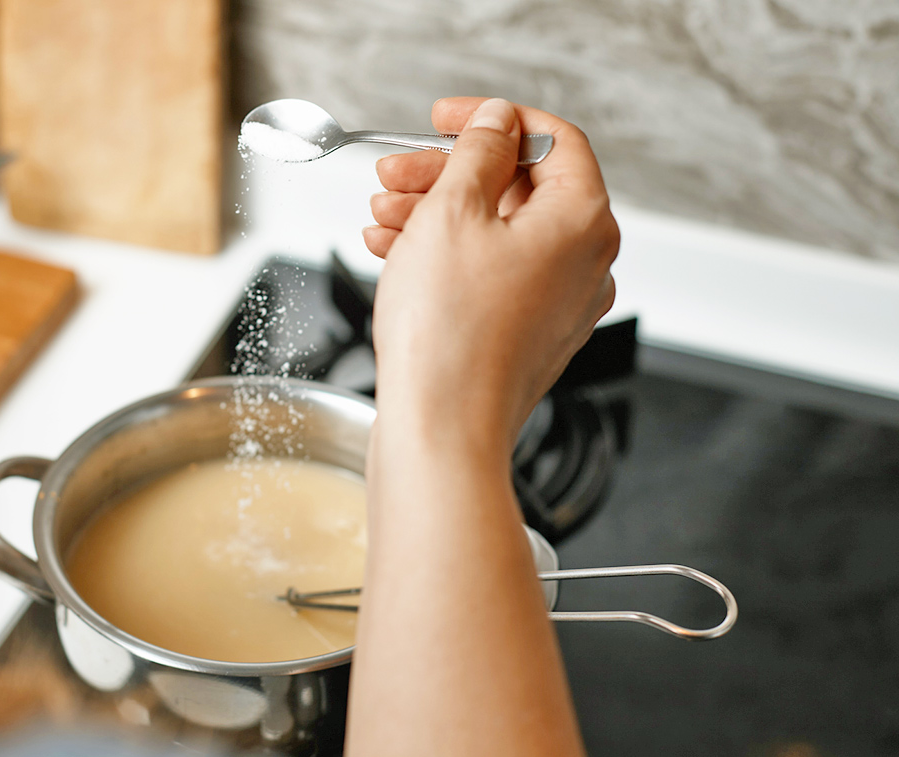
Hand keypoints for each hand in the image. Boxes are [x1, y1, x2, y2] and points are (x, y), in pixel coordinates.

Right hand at [364, 97, 618, 451]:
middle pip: (518, 188)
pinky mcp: (528, 335)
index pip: (553, 139)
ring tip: (381, 218)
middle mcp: (584, 263)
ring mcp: (558, 304)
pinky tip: (395, 253)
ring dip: (436, 215)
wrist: (442, 429)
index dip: (493, 120)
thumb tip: (496, 123)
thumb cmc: (449, 334)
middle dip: (447, 174)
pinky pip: (491, 275)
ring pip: (498, 233)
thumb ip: (478, 152)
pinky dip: (447, 257)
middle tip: (395, 174)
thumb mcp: (452, 213)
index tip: (445, 119)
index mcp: (583, 221)